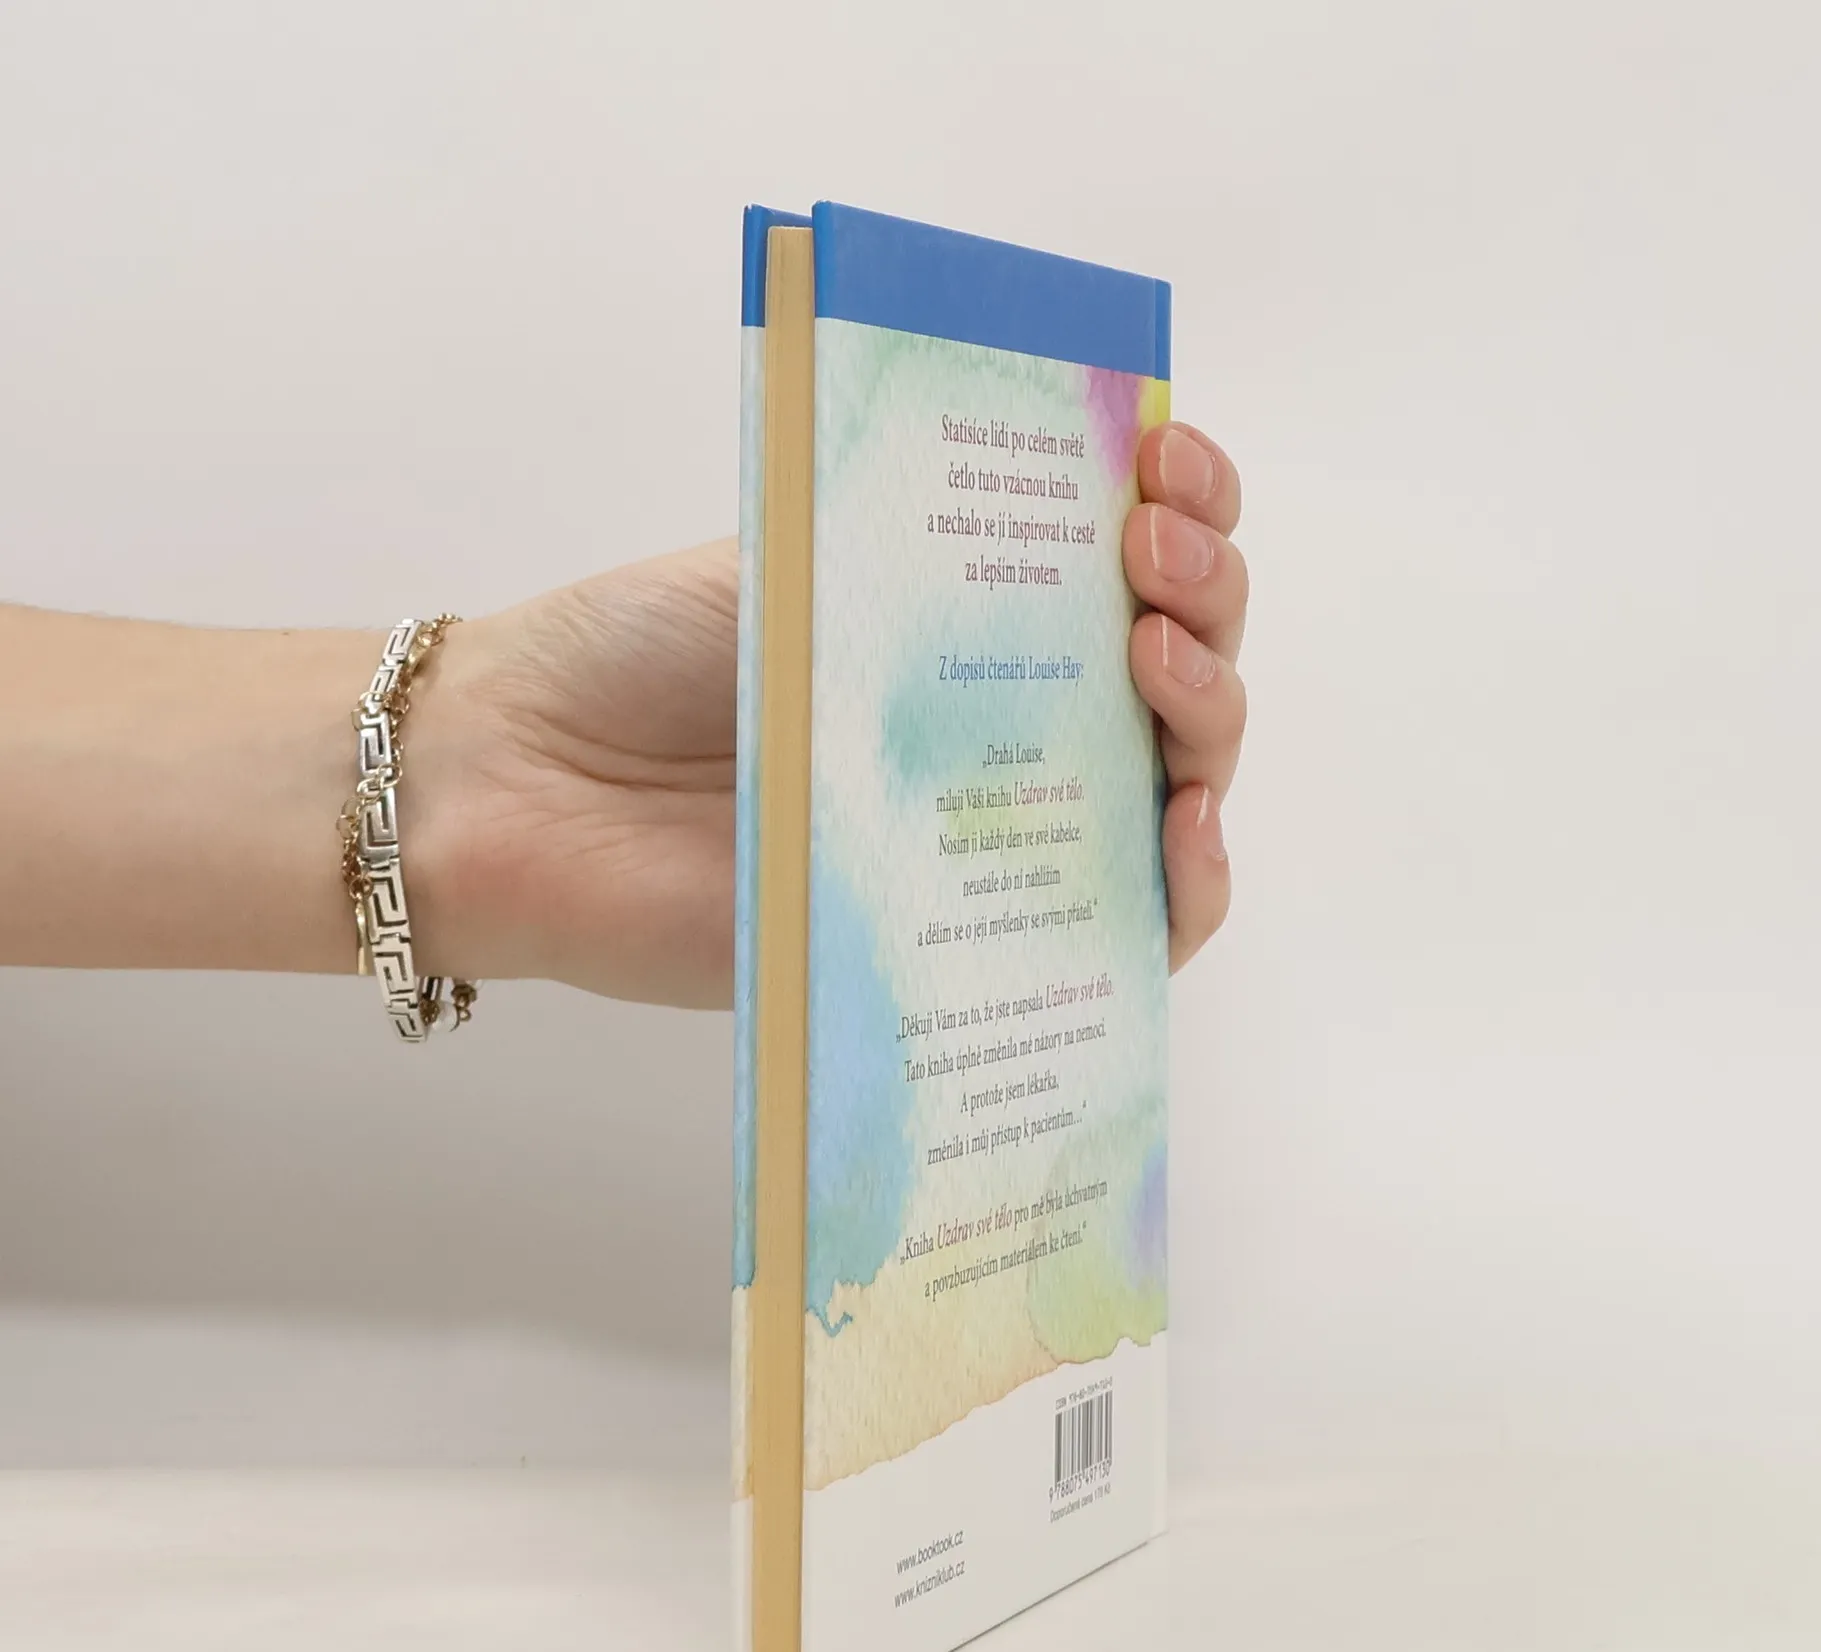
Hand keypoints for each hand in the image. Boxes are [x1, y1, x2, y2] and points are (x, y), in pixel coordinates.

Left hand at [423, 422, 1249, 1004]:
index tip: (1167, 457)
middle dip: (1206, 595)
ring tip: (1159, 657)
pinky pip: (1126, 931)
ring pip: (1174, 790)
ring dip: (1210, 714)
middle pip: (1178, 673)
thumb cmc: (638, 653)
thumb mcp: (805, 552)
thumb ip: (943, 546)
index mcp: (969, 617)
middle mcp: (1003, 723)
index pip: (1131, 567)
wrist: (525, 780)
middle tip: (1154, 553)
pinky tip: (1185, 824)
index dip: (1188, 506)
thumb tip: (1093, 514)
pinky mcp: (972, 941)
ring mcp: (996, 832)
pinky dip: (1188, 883)